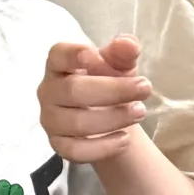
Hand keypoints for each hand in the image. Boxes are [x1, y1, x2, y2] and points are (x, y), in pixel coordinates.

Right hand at [39, 37, 152, 165]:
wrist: (105, 115)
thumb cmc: (106, 81)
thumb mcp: (118, 64)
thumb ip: (122, 52)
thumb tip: (128, 44)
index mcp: (59, 65)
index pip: (58, 55)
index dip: (73, 54)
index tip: (95, 54)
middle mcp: (49, 91)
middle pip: (73, 91)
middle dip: (112, 91)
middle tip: (144, 88)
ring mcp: (50, 120)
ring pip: (76, 123)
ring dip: (113, 118)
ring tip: (140, 112)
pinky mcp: (58, 144)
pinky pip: (76, 151)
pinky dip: (103, 147)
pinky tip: (124, 139)